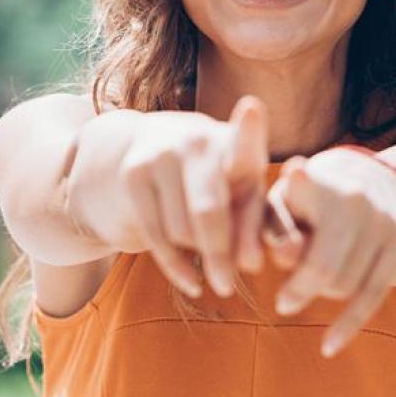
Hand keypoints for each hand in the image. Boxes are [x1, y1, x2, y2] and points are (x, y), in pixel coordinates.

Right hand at [108, 95, 271, 298]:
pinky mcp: (133, 174)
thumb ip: (261, 226)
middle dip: (219, 255)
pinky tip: (192, 282)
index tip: (252, 109)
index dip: (248, 130)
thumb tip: (252, 264)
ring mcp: (161, 155)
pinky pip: (156, 236)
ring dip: (199, 255)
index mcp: (234, 143)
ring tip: (210, 256)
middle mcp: (197, 141)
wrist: (150, 149)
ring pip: (182, 231)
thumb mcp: (244, 194)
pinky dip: (176, 267)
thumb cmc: (217, 180)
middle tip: (227, 287)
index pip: (243, 142)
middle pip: (208, 212)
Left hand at [265, 148, 395, 357]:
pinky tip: (328, 347)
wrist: (370, 179)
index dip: (289, 224)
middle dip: (299, 290)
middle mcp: (356, 196)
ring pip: (345, 285)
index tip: (283, 248)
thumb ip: (273, 228)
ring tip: (310, 286)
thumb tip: (284, 255)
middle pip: (323, 268)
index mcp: (317, 181)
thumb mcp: (280, 204)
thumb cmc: (306, 198)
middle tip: (283, 302)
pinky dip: (348, 325)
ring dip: (322, 294)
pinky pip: (373, 295)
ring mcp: (384, 218)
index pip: (300, 207)